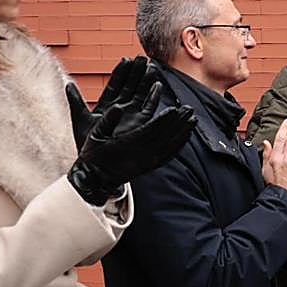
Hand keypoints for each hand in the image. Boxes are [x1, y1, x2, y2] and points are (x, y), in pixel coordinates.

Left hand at [65, 57, 154, 149]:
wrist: (97, 163)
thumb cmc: (87, 143)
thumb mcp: (80, 119)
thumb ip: (75, 101)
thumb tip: (67, 84)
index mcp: (106, 105)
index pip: (115, 84)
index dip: (121, 72)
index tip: (126, 59)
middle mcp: (121, 108)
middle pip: (130, 86)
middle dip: (137, 72)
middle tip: (143, 57)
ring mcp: (131, 116)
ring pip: (140, 95)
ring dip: (146, 82)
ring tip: (152, 68)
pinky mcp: (139, 124)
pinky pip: (148, 108)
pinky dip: (153, 97)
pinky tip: (157, 86)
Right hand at [67, 81, 196, 204]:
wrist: (95, 180)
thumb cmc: (93, 155)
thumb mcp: (94, 135)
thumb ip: (107, 121)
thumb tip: (118, 107)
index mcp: (127, 146)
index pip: (150, 131)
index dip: (163, 120)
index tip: (174, 109)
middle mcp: (141, 155)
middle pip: (165, 137)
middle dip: (178, 122)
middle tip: (190, 109)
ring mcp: (148, 162)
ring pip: (170, 146)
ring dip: (183, 132)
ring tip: (193, 120)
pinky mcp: (151, 166)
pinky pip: (169, 155)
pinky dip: (179, 145)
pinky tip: (186, 136)